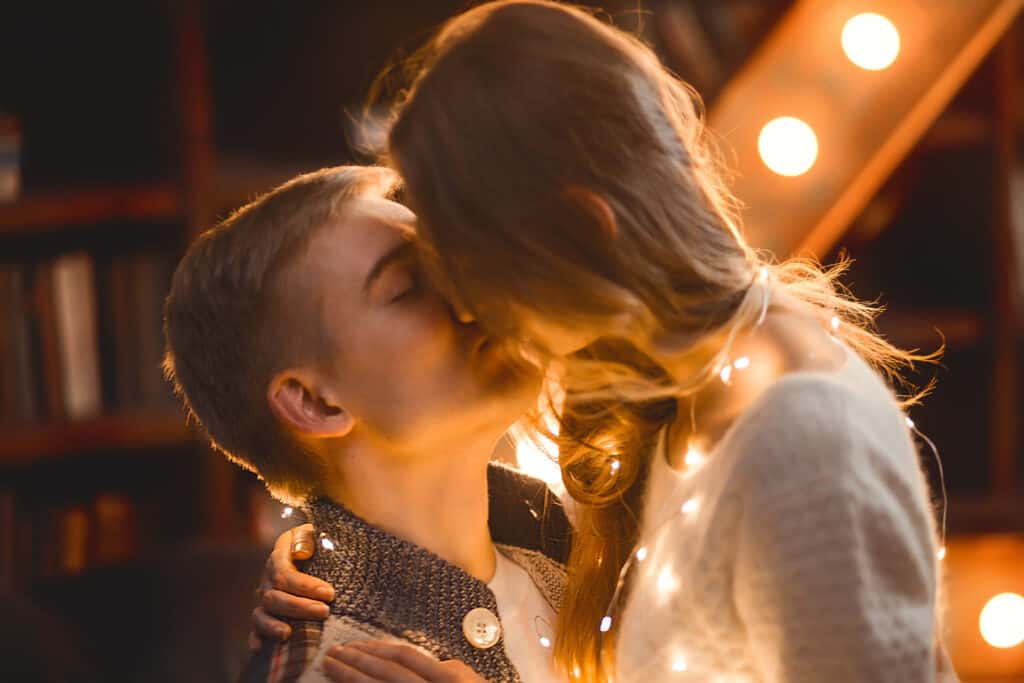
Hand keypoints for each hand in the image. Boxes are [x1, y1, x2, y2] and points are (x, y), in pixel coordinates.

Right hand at [248, 523, 335, 650]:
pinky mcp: (265, 613)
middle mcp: (268, 578)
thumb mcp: (315, 532)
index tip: (330, 594)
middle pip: (274, 597)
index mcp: (279, 556)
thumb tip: (302, 553)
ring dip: (272, 626)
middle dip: (299, 607)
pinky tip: (260, 648)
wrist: (311, 548)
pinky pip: (255, 628)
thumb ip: (308, 537)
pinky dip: (256, 638)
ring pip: (261, 614)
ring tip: (288, 634)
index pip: (285, 574)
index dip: (306, 586)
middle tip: (324, 612)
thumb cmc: (318, 541)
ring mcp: (264, 597)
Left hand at [323, 641, 487, 682]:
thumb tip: (410, 657)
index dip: (376, 649)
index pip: (405, 657)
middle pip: (386, 675)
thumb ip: (443, 667)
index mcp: (446, 679)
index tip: (352, 644)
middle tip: (331, 653)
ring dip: (351, 679)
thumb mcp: (467, 678)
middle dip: (356, 662)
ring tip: (331, 668)